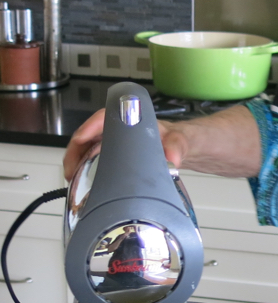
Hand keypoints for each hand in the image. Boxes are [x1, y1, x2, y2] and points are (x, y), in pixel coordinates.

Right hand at [63, 109, 188, 179]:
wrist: (182, 147)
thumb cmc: (177, 138)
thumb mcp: (179, 140)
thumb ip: (177, 147)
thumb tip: (172, 160)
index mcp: (131, 120)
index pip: (104, 117)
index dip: (89, 127)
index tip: (80, 139)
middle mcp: (118, 130)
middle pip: (88, 135)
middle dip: (75, 151)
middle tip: (71, 170)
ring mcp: (114, 143)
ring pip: (87, 149)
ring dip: (76, 162)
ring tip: (72, 180)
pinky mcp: (114, 156)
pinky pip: (93, 161)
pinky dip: (84, 170)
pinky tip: (82, 184)